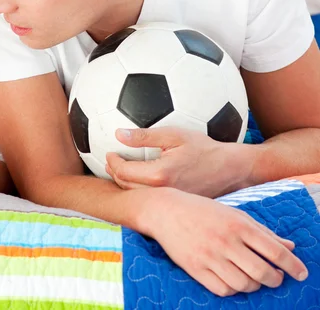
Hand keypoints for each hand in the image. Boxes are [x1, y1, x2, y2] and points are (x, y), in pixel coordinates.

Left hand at [105, 127, 247, 196]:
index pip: (123, 172)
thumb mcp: (173, 135)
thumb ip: (144, 135)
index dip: (111, 161)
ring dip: (124, 183)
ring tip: (120, 169)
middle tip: (110, 161)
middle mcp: (162, 193)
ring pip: (136, 196)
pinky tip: (139, 179)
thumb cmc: (203, 147)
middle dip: (114, 173)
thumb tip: (118, 134)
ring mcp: (169, 203)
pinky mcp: (175, 206)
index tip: (109, 152)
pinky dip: (139, 190)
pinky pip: (151, 200)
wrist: (230, 168)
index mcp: (158, 175)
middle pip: (126, 187)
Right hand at [145, 189, 307, 296]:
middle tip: (276, 278)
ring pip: (244, 285)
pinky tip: (232, 280)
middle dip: (275, 280)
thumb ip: (262, 231)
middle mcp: (225, 241)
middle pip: (262, 273)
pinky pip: (222, 290)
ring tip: (253, 279)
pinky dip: (233, 289)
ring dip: (254, 286)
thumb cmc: (202, 210)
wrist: (164, 210)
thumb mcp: (234, 213)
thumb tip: (289, 246)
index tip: (301, 274)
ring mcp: (209, 256)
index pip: (275, 251)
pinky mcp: (195, 268)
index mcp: (238, 224)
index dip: (293, 266)